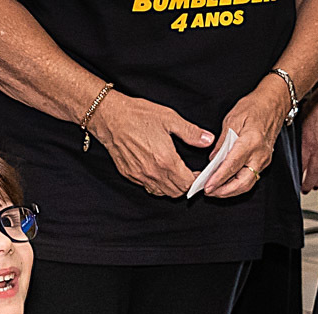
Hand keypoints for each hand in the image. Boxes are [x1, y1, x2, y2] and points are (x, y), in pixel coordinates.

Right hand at [93, 91, 214, 196]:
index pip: (188, 183)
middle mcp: (153, 172)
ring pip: (162, 193)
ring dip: (172, 187)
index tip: (199, 173)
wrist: (110, 117)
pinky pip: (148, 187)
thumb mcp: (169, 118)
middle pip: (177, 192)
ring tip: (175, 173)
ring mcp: (140, 175)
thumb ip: (191, 132)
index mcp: (166, 160)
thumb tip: (207, 140)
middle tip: (189, 173)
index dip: (197, 180)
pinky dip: (157, 184)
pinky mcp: (130, 175)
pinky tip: (159, 172)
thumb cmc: (137, 115)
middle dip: (186, 185)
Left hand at [204, 75, 290, 197]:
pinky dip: (237, 184)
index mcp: (251, 142)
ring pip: (247, 184)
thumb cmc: (254, 107)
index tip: (207, 186)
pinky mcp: (264, 162)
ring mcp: (264, 160)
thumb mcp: (232, 119)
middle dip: (225, 192)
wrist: (274, 103)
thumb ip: (222, 142)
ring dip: (230, 191)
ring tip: (215, 190)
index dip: (218, 178)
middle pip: (243, 183)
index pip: (232, 166)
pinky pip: (250, 178)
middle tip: (209, 192)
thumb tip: (213, 159)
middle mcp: (259, 155)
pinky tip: (226, 184)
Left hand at [300, 92, 317, 193]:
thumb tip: (294, 150)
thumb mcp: (301, 121)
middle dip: (309, 184)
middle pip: (315, 175)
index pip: (302, 167)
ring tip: (316, 184)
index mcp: (310, 143)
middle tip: (305, 189)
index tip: (295, 181)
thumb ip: (299, 139)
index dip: (298, 177)